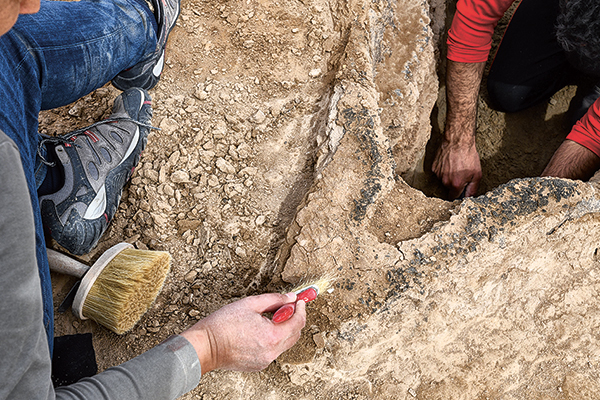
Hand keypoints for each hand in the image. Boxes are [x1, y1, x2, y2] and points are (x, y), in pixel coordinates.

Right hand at [180, 293, 305, 373]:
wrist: (206, 346)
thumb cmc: (223, 324)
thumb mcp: (250, 303)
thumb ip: (274, 299)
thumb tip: (290, 297)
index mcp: (272, 336)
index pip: (298, 322)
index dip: (301, 309)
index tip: (300, 300)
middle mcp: (272, 351)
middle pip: (295, 334)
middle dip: (294, 318)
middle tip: (285, 306)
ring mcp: (266, 360)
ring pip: (285, 343)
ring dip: (283, 329)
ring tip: (268, 318)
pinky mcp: (259, 365)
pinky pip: (274, 350)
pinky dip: (273, 339)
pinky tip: (260, 331)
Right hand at [432, 138, 481, 198]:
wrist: (458, 141)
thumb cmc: (469, 156)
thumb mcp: (477, 174)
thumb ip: (473, 189)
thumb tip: (469, 197)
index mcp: (455, 185)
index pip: (453, 198)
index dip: (458, 195)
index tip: (462, 190)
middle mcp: (444, 181)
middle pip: (448, 188)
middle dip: (454, 184)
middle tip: (461, 174)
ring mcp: (438, 174)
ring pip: (443, 180)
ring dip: (448, 176)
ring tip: (455, 166)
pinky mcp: (434, 167)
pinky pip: (438, 173)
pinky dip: (443, 170)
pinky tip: (449, 163)